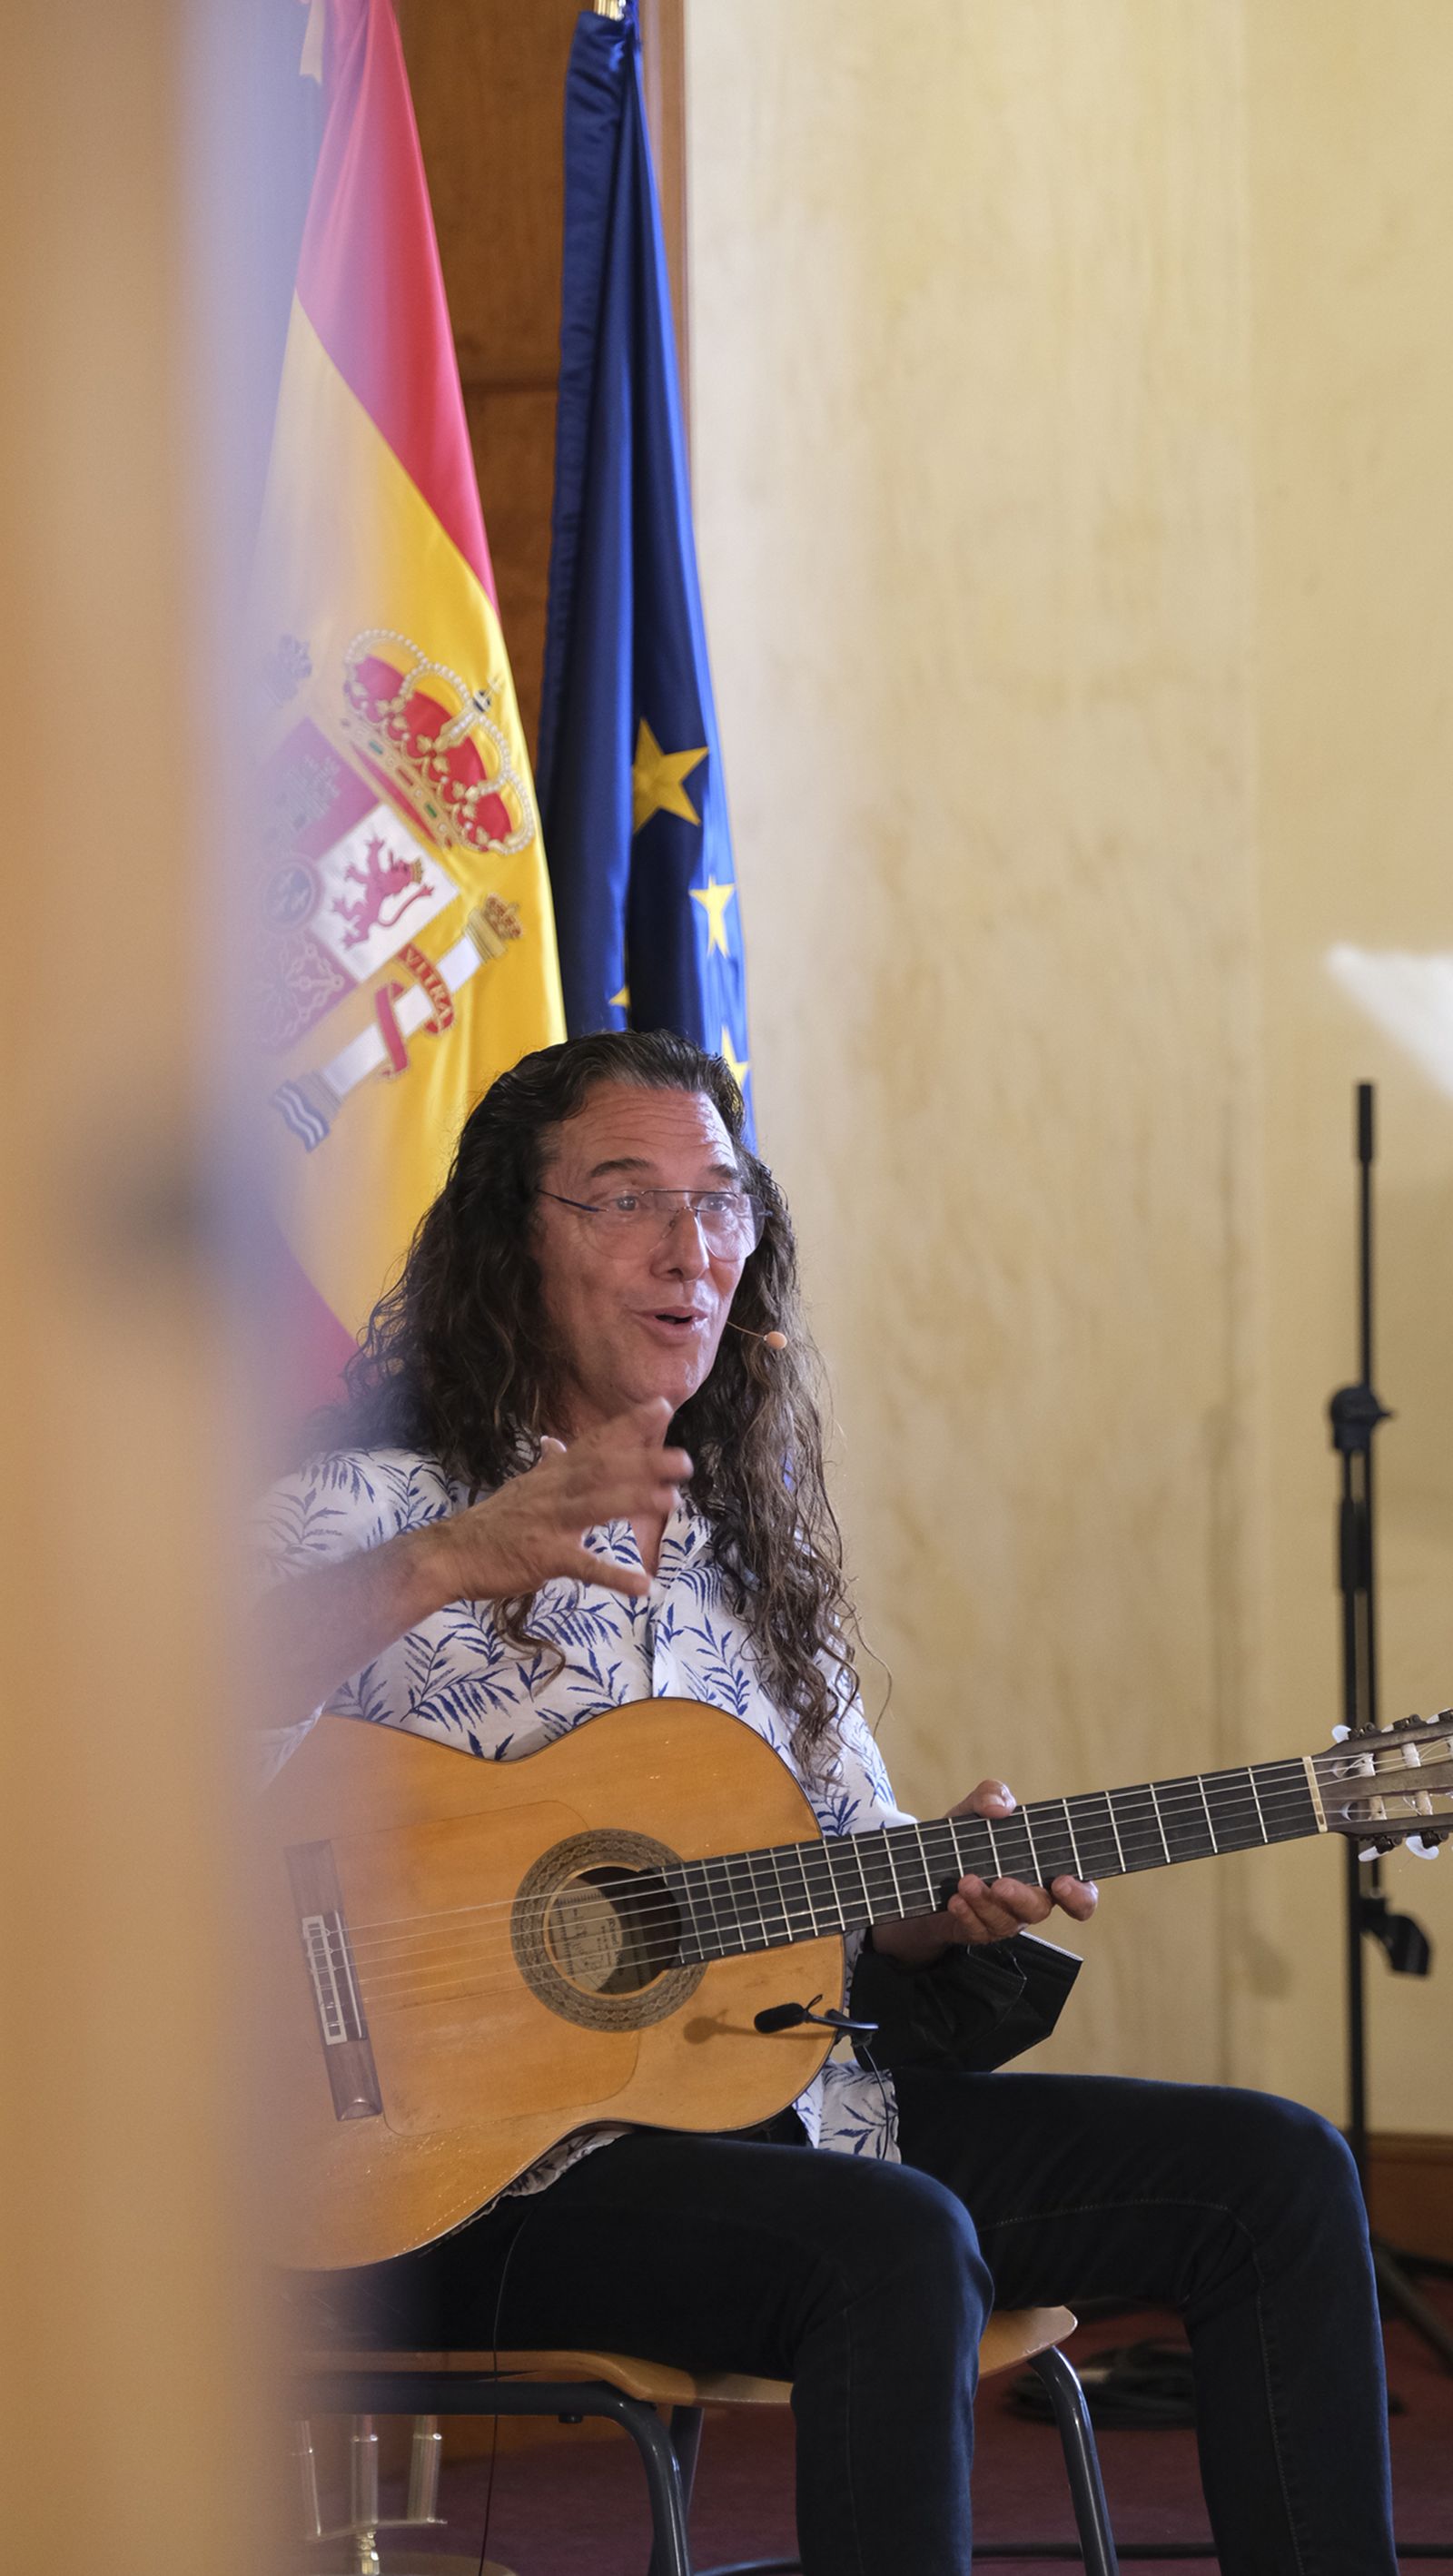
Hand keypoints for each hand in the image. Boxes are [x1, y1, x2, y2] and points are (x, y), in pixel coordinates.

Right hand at [424, 1398, 690, 1605]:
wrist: (450, 1554)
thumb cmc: (492, 1523)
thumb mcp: (523, 1488)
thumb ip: (548, 1468)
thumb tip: (555, 1443)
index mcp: (553, 1475)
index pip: (596, 1442)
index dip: (629, 1425)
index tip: (663, 1406)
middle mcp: (555, 1491)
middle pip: (603, 1469)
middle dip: (644, 1462)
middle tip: (684, 1460)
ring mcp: (549, 1523)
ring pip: (596, 1505)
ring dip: (635, 1500)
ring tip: (671, 1501)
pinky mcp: (544, 1557)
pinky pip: (583, 1566)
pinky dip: (613, 1575)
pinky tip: (641, 1585)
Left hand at [942, 1780, 1098, 1943]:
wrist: (929, 1864)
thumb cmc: (968, 1836)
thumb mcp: (976, 1808)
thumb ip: (992, 1794)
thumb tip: (1000, 1807)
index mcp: (1045, 1872)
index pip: (1080, 1895)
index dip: (1079, 1895)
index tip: (1061, 1881)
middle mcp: (1030, 1900)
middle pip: (1040, 1909)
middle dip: (1021, 1898)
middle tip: (1001, 1884)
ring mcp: (1006, 1918)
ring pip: (1005, 1921)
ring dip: (985, 1902)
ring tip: (966, 1882)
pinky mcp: (979, 1930)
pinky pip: (978, 1930)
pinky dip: (967, 1915)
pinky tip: (956, 1900)